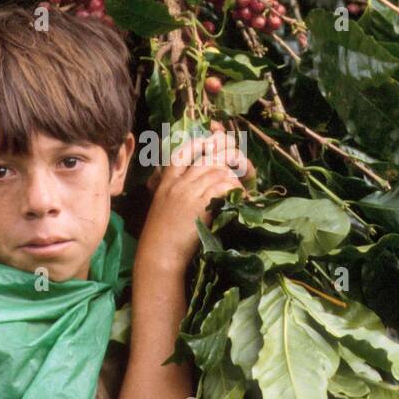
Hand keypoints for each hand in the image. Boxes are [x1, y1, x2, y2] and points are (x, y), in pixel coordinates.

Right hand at [137, 126, 254, 272]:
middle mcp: (177, 184)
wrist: (158, 255)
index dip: (196, 145)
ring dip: (232, 177)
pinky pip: (222, 186)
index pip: (179, 155)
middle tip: (237, 163)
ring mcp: (188, 192)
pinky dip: (234, 189)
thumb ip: (172, 198)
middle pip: (205, 160)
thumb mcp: (160, 211)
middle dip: (224, 159)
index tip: (208, 143)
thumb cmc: (159, 240)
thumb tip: (189, 195)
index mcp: (165, 184)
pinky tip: (240, 197)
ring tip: (240, 188)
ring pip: (217, 171)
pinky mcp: (200, 204)